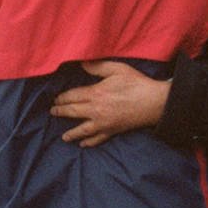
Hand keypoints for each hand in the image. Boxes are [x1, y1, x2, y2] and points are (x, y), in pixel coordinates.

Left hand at [50, 60, 168, 145]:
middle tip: (53, 112)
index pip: (73, 96)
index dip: (62, 97)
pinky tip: (83, 144)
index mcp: (96, 93)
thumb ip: (98, 66)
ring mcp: (104, 123)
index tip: (55, 98)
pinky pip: (98, 139)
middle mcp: (96, 110)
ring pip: (82, 130)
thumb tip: (82, 63)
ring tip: (64, 136)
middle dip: (61, 112)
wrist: (154, 102)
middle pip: (73, 112)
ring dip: (71, 133)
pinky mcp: (112, 131)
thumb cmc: (136, 84)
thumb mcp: (117, 69)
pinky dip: (89, 142)